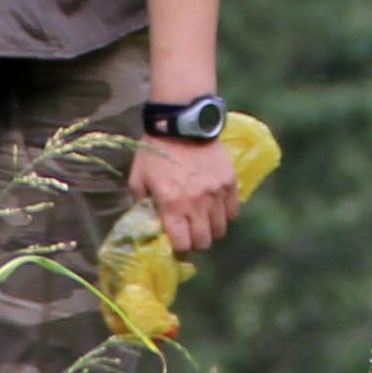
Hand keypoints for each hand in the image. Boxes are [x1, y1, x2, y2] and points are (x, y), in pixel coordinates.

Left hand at [132, 131, 241, 255]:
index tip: (176, 247)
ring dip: (211, 230)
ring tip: (203, 222)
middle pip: (204, 242)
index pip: (182, 244)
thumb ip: (140, 202)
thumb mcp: (138, 177)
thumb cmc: (156, 150)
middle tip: (190, 236)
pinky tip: (216, 209)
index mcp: (172, 205)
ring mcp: (216, 193)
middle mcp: (196, 203)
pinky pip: (233, 211)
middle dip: (196, 244)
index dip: (179, 251)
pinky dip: (225, 215)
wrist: (181, 122)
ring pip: (220, 229)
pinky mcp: (229, 182)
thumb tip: (144, 221)